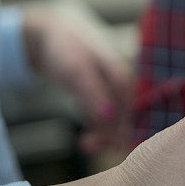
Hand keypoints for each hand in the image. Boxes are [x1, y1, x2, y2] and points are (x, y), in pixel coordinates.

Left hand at [22, 7, 132, 152]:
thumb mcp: (76, 70)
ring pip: (116, 122)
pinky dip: (98, 132)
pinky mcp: (101, 99)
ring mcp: (112, 93)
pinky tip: (86, 143)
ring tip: (85, 146)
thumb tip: (109, 117)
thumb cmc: (66, 49)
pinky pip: (105, 120)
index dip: (129, 129)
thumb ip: (93, 93)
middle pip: (128, 117)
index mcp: (123, 76)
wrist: (51, 37)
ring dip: (105, 137)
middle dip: (115, 136)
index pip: (133, 108)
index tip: (118, 147)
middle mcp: (122, 85)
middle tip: (93, 148)